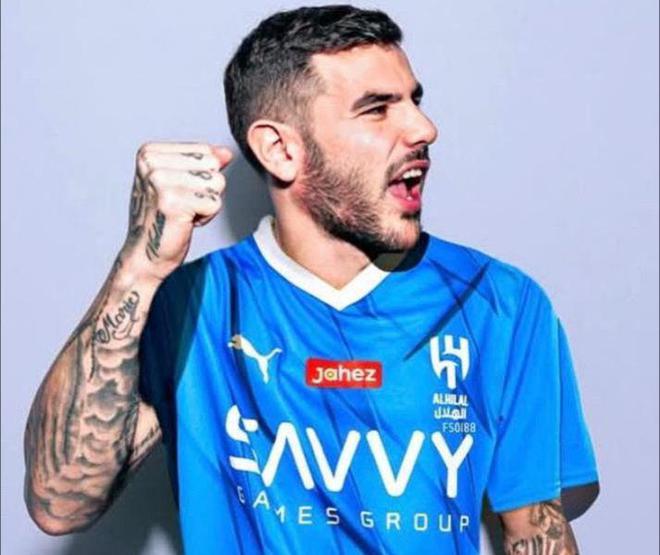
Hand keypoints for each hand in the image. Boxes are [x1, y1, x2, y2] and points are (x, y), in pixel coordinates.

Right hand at [122, 142, 232, 280]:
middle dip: (206, 189)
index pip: (204, 151)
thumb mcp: (181, 182)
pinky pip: (215, 203)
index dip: (200, 176)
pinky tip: (185, 222)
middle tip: (182, 205)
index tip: (179, 192)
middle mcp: (152, 163)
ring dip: (206, 204)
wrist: (144, 255)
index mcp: (150, 152)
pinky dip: (206, 217)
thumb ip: (203, 163)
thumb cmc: (162, 219)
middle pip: (213, 165)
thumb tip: (226, 153)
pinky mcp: (173, 202)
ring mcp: (160, 182)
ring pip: (217, 183)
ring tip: (184, 213)